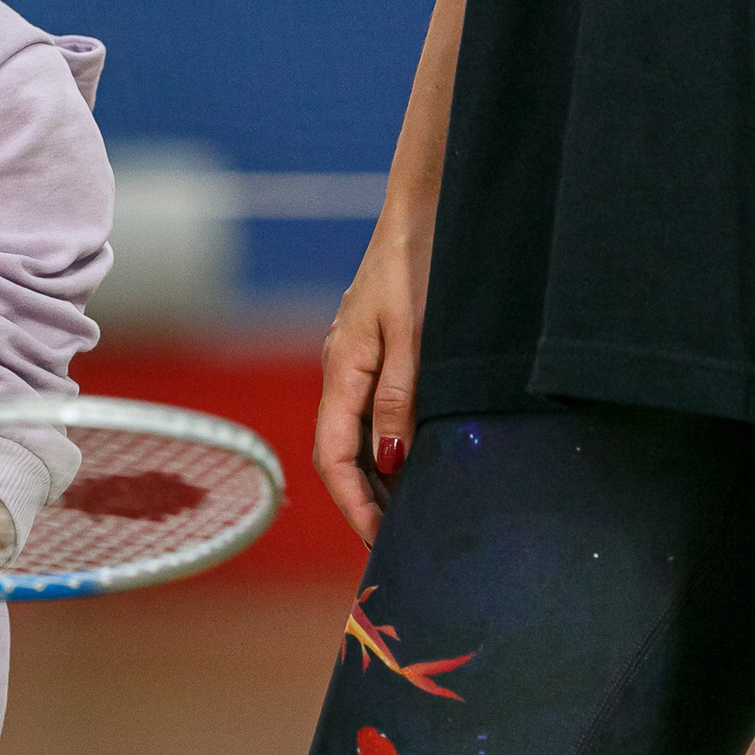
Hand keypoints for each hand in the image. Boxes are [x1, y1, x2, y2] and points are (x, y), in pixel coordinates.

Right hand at [316, 206, 432, 546]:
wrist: (420, 211)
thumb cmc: (417, 265)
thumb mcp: (415, 335)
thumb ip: (401, 398)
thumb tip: (390, 462)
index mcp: (342, 368)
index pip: (334, 456)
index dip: (355, 504)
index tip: (381, 541)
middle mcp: (342, 371)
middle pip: (341, 455)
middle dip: (364, 502)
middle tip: (399, 543)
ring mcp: (356, 363)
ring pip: (357, 437)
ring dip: (377, 479)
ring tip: (411, 516)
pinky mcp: (375, 354)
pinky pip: (372, 415)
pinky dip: (389, 449)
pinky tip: (415, 464)